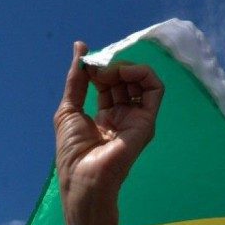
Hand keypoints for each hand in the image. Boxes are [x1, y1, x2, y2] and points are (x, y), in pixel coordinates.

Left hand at [54, 41, 162, 206]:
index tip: (86, 65)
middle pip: (125, 79)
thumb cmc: (73, 152)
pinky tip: (122, 72)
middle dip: (110, 65)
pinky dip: (142, 73)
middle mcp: (123, 116)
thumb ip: (75, 78)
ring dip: (124, 67)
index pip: (108, 82)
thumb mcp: (69, 108)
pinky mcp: (147, 121)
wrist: (83, 178)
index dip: (98, 68)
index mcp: (106, 116)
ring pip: (141, 80)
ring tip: (106, 72)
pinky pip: (155, 88)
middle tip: (95, 68)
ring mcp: (137, 119)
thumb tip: (80, 46)